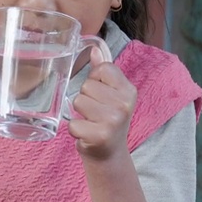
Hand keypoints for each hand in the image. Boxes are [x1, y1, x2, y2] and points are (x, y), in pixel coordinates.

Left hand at [67, 47, 136, 161]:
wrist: (110, 154)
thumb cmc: (108, 120)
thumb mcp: (111, 94)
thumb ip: (103, 71)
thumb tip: (95, 47)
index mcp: (129, 90)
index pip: (103, 68)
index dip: (95, 79)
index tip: (101, 94)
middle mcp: (124, 104)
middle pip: (86, 86)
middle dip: (85, 98)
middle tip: (95, 113)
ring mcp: (113, 120)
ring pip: (77, 101)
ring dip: (79, 113)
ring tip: (91, 122)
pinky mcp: (100, 135)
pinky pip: (73, 124)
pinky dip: (75, 130)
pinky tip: (87, 134)